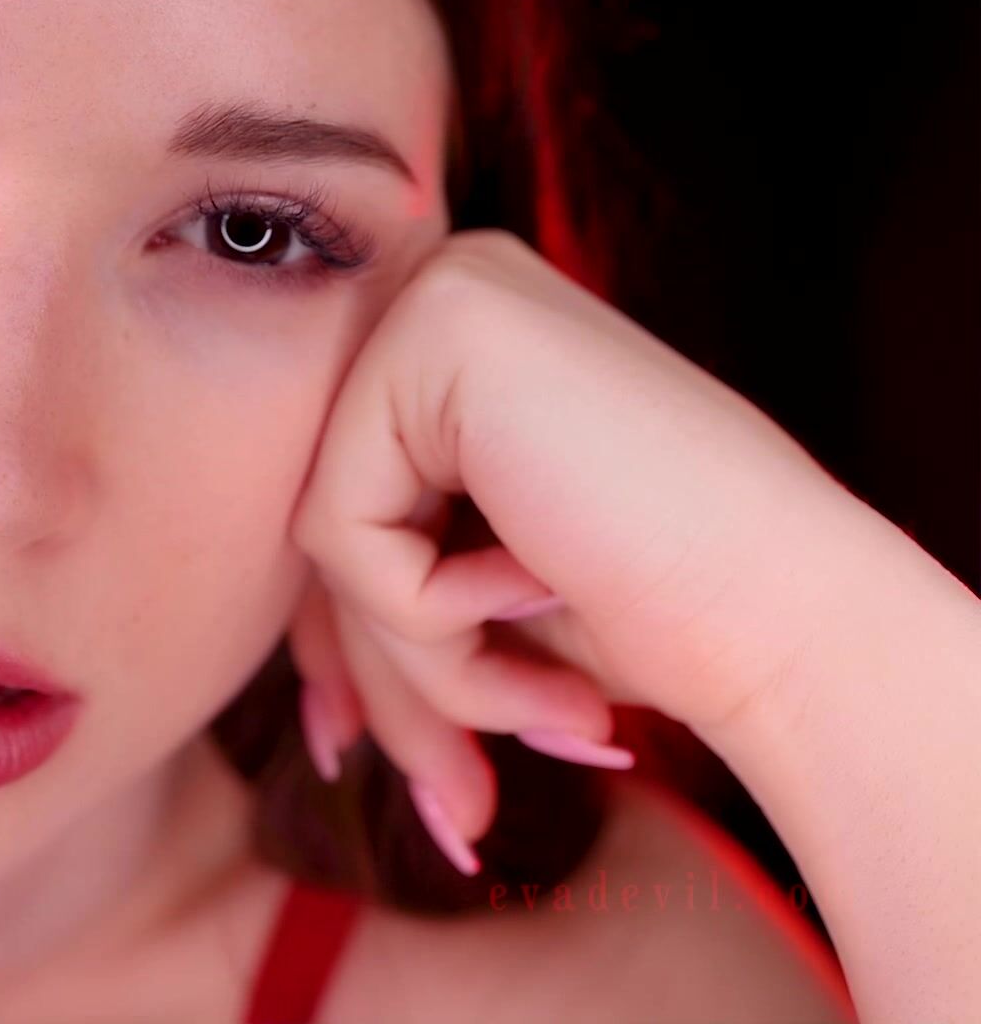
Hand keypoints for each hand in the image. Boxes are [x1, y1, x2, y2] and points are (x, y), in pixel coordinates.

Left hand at [285, 228, 863, 874]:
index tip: (350, 754)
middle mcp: (442, 294)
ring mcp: (441, 294)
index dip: (347, 645)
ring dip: (421, 661)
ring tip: (548, 702)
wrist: (791, 628)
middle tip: (458, 809)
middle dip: (382, 676)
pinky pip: (338, 522)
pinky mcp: (441, 326)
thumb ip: (374, 607)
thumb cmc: (656, 622)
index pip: (339, 505)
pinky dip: (424, 605)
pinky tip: (542, 585)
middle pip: (327, 518)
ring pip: (326, 533)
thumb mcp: (474, 612)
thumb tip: (311, 716)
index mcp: (456, 347)